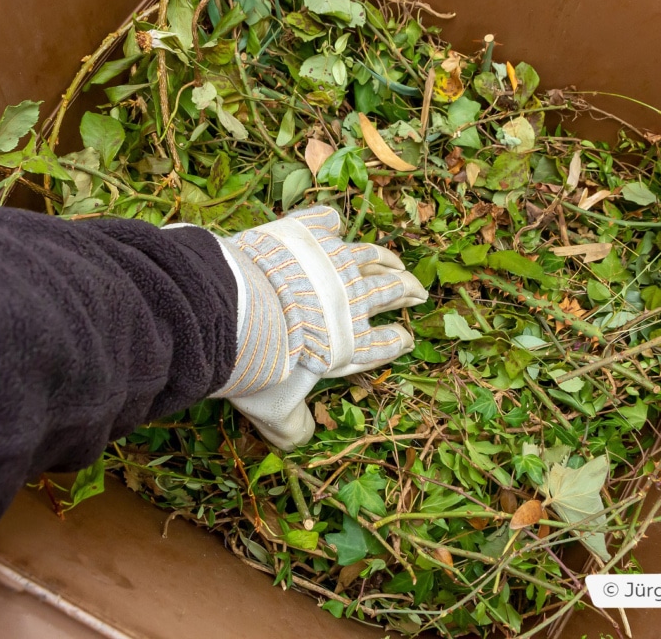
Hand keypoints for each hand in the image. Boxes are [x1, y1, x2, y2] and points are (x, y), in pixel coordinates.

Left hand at [210, 206, 426, 449]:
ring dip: (386, 258)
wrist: (241, 309)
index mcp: (350, 343)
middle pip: (390, 292)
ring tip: (396, 261)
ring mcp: (332, 261)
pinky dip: (332, 223)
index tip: (406, 339)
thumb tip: (298, 439)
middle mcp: (352, 299)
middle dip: (407, 291)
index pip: (383, 344)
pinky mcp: (308, 233)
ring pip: (370, 255)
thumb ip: (291, 426)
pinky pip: (327, 223)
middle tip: (419, 291)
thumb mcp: (275, 409)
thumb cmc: (263, 364)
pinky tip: (335, 222)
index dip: (396, 342)